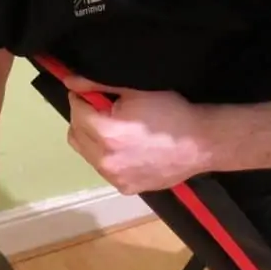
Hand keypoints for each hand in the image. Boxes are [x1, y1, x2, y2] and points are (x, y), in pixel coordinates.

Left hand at [62, 76, 217, 194]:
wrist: (201, 143)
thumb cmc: (172, 113)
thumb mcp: (136, 91)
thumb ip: (97, 85)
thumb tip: (69, 81)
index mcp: (106, 133)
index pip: (75, 111)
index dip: (83, 98)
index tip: (98, 95)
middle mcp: (105, 160)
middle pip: (75, 134)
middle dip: (84, 120)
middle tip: (107, 112)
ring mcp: (115, 178)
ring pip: (87, 154)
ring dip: (94, 140)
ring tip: (119, 132)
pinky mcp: (126, 188)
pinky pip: (105, 169)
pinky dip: (109, 157)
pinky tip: (129, 150)